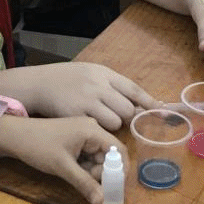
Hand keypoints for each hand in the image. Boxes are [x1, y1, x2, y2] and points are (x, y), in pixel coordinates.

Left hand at [0, 114, 127, 203]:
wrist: (14, 136)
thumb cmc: (39, 146)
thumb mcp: (63, 167)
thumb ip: (85, 183)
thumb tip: (102, 201)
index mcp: (92, 130)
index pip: (118, 150)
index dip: (120, 170)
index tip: (114, 188)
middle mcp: (91, 130)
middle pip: (108, 156)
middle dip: (103, 173)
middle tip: (92, 187)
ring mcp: (83, 135)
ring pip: (98, 158)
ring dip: (93, 172)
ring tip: (79, 180)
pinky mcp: (75, 141)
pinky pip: (88, 157)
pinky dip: (85, 168)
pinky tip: (74, 174)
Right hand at [25, 62, 155, 128]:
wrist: (39, 83)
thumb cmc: (69, 79)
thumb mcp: (92, 73)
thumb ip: (114, 86)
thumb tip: (141, 102)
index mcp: (104, 73)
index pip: (133, 88)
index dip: (150, 102)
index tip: (164, 111)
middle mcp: (97, 85)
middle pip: (127, 109)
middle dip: (128, 117)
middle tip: (120, 118)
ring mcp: (87, 100)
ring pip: (115, 122)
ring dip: (113, 125)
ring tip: (101, 120)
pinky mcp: (76, 115)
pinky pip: (98, 129)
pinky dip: (98, 130)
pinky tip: (90, 124)